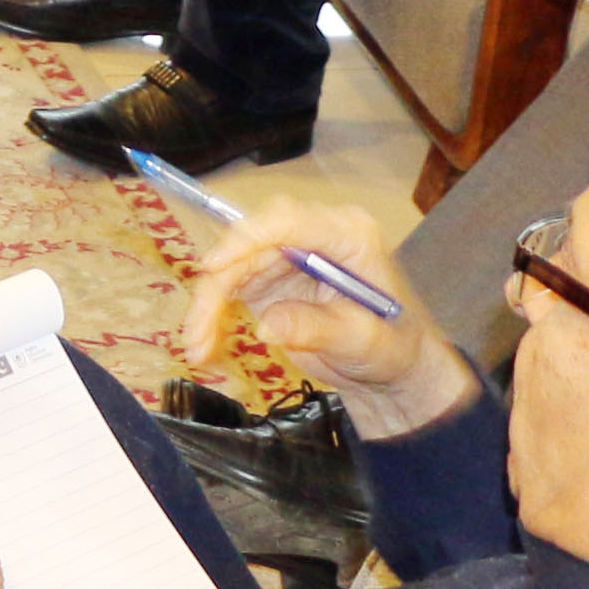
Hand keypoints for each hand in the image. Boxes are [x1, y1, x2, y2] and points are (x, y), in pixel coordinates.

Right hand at [180, 198, 477, 435]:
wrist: (391, 369)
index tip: (214, 267)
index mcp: (346, 234)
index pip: (287, 219)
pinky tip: (202, 344)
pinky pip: (228, 288)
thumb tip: (265, 325)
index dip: (246, 238)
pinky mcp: (267, 279)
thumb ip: (318, 328)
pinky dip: (211, 315)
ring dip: (207, 306)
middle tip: (198, 330)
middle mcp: (311, 236)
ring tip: (196, 348)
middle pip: (249, 243)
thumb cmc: (392, 347)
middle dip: (217, 284)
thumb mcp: (364, 340)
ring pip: (230, 267)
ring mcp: (286, 256)